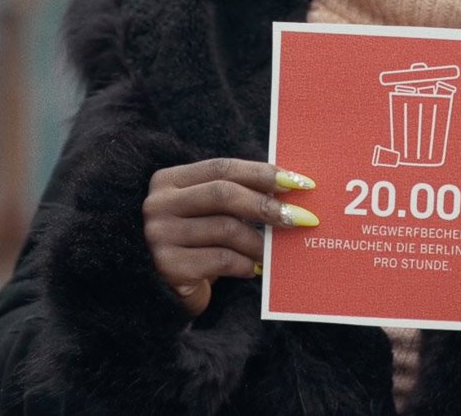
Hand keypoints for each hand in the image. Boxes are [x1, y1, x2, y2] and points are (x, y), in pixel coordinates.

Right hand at [143, 159, 318, 316]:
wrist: (162, 290)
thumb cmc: (197, 244)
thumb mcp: (208, 213)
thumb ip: (236, 196)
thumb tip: (292, 189)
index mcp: (169, 180)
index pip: (223, 168)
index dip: (263, 173)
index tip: (300, 183)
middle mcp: (158, 204)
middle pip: (223, 194)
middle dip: (267, 205)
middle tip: (302, 217)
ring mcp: (160, 236)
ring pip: (226, 229)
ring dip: (260, 242)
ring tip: (277, 251)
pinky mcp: (169, 267)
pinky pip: (222, 260)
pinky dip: (246, 264)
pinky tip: (255, 269)